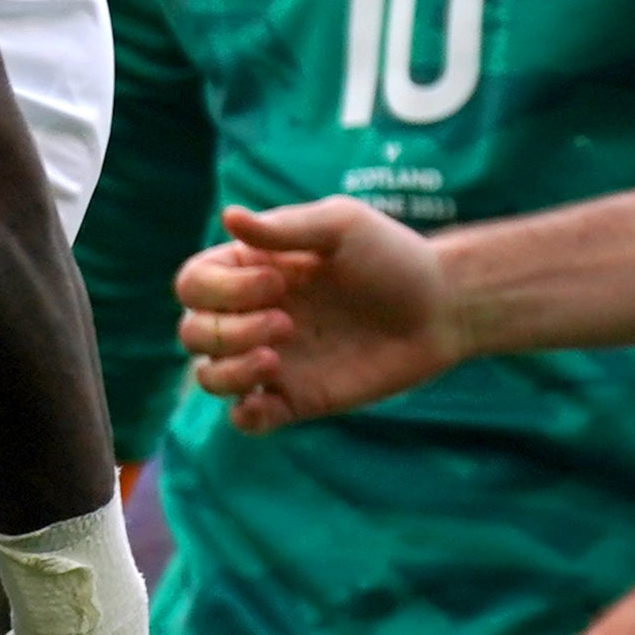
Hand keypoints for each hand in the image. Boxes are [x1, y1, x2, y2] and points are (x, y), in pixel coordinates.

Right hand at [179, 197, 461, 430]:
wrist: (443, 308)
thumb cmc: (392, 257)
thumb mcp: (341, 226)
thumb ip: (283, 229)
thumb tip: (228, 216)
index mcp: (249, 272)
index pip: (193, 284)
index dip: (221, 289)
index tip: (280, 283)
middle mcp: (250, 316)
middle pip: (192, 332)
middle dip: (226, 331)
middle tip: (288, 323)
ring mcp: (271, 360)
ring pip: (208, 376)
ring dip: (229, 371)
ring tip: (275, 361)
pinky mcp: (296, 399)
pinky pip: (246, 418)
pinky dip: (244, 416)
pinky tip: (267, 401)